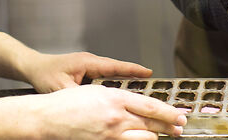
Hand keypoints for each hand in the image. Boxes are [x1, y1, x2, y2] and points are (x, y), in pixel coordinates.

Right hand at [13, 85, 186, 139]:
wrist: (47, 119)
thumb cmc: (67, 103)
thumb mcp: (97, 91)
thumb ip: (119, 98)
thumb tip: (137, 105)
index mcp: (115, 100)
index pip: (151, 106)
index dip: (169, 112)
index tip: (180, 115)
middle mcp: (116, 119)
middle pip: (151, 125)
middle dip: (168, 127)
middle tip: (179, 127)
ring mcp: (110, 136)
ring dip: (153, 137)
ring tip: (160, 135)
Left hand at [19, 51, 153, 92]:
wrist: (31, 68)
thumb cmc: (44, 74)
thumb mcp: (62, 87)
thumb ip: (80, 96)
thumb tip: (94, 106)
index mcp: (88, 62)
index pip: (116, 66)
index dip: (133, 70)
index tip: (149, 72)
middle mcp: (90, 63)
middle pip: (117, 71)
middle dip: (133, 78)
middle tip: (149, 86)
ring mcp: (88, 67)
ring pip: (110, 77)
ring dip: (122, 83)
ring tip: (137, 93)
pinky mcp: (85, 74)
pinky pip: (102, 80)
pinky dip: (111, 87)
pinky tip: (115, 97)